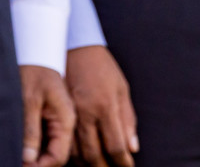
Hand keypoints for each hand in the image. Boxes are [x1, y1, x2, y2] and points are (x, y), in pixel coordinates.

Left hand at [19, 65, 73, 166]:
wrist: (38, 54)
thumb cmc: (34, 74)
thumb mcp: (29, 102)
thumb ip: (30, 130)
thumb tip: (29, 157)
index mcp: (67, 120)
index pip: (58, 156)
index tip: (21, 166)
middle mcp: (67, 123)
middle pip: (56, 156)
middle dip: (38, 164)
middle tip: (17, 162)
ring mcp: (60, 122)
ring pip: (51, 150)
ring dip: (35, 158)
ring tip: (19, 157)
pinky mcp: (52, 119)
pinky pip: (47, 141)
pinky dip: (35, 149)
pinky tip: (24, 149)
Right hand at [65, 46, 135, 166]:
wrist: (76, 51)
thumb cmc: (103, 69)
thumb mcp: (122, 89)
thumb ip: (128, 119)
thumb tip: (133, 147)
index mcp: (106, 107)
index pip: (115, 145)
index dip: (123, 162)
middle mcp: (86, 115)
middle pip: (94, 155)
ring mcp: (69, 117)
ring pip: (77, 154)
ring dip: (89, 165)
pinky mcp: (58, 117)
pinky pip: (66, 145)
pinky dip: (75, 157)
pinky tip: (84, 159)